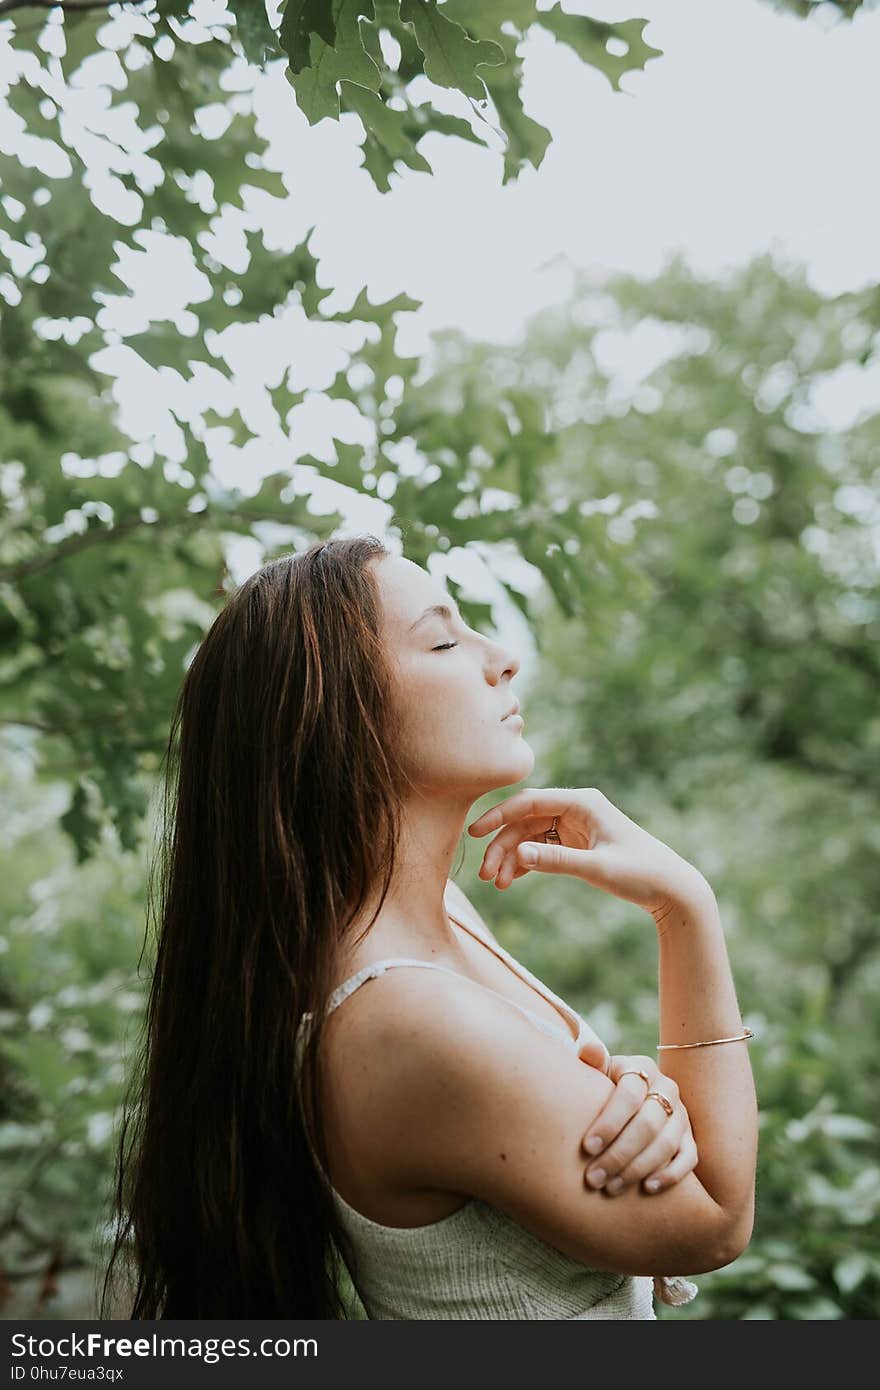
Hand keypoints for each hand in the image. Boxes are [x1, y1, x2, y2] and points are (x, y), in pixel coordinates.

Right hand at [468, 785, 709, 917]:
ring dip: (512, 858)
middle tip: (485, 874)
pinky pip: (542, 849)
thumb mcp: (597, 868)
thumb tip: (517, 853)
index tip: (474, 833)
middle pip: (525, 822)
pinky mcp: (576, 845)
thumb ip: (556, 861)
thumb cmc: (641, 873)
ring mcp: (575, 827)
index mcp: (582, 802)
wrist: (671, 889)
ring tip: (497, 884)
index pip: (530, 802)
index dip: (499, 815)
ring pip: (530, 838)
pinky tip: (510, 880)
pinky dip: (526, 864)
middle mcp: (576, 810)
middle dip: (503, 846)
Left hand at [581, 1054, 697, 1195]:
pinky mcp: (691, 1138)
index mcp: (642, 1068)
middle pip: (648, 1124)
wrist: (632, 1100)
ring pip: (666, 1144)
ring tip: (612, 1187)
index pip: (629, 1095)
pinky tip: (647, 1188)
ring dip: (638, 1168)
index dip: (609, 1122)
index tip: (587, 1147)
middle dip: (619, 1154)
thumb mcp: (599, 1071)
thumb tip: (589, 1048)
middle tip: (594, 1177)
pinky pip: (688, 1158)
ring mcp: (681, 1114)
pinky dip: (670, 1175)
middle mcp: (667, 1088)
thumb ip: (593, 1061)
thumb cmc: (605, 1087)